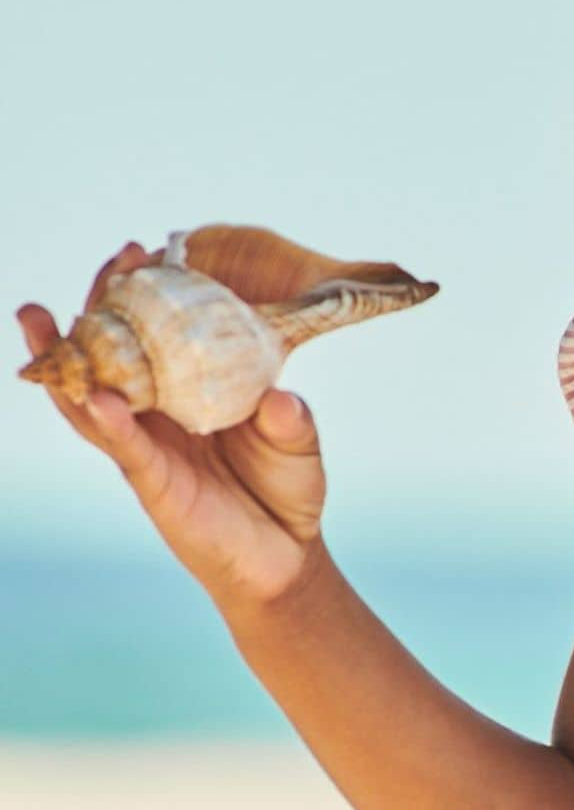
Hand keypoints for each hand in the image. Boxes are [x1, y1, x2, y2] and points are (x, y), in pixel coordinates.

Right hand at [17, 238, 329, 618]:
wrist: (287, 557)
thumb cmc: (284, 489)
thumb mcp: (298, 442)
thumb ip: (292, 419)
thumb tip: (281, 398)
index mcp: (186, 393)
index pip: (149, 336)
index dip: (139, 296)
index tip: (141, 252)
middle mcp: (157, 415)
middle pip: (109, 355)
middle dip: (99, 308)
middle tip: (113, 263)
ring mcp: (148, 448)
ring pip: (91, 398)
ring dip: (67, 359)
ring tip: (40, 317)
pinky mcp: (152, 483)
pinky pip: (123, 448)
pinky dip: (108, 421)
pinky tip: (96, 395)